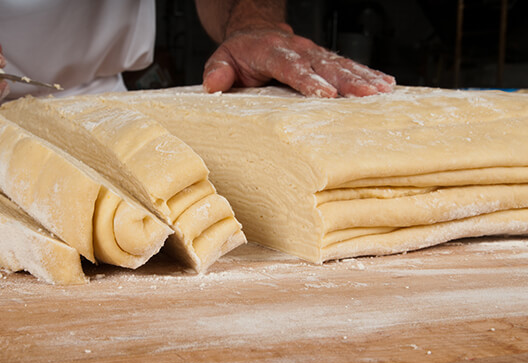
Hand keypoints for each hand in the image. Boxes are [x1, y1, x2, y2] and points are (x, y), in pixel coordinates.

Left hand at [202, 23, 395, 97]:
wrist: (257, 33)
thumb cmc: (242, 52)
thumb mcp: (223, 58)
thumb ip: (218, 71)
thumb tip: (213, 85)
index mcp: (273, 52)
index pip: (292, 67)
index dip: (310, 80)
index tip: (326, 93)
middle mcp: (298, 50)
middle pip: (325, 65)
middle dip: (348, 79)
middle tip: (368, 93)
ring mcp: (314, 53)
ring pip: (342, 64)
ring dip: (363, 77)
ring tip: (383, 90)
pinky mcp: (325, 59)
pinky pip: (348, 65)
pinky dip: (368, 73)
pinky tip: (386, 83)